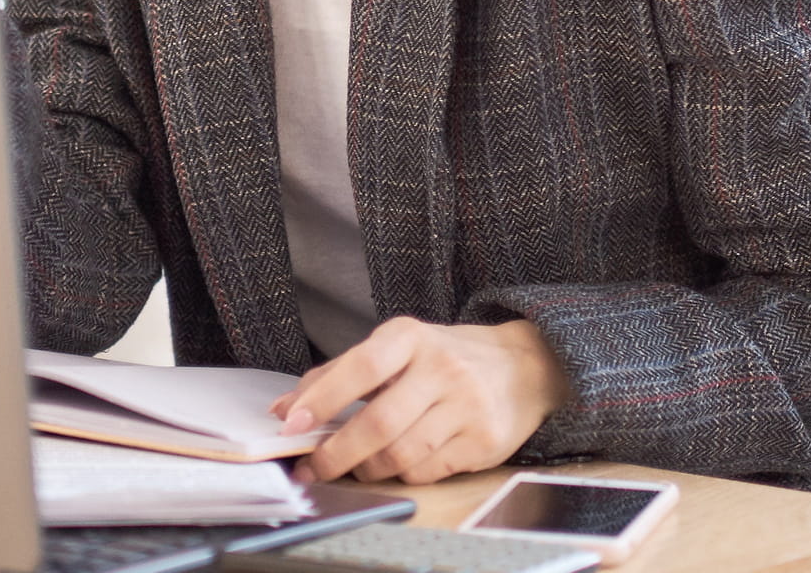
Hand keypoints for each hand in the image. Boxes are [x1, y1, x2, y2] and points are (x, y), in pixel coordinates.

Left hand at [273, 317, 567, 485]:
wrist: (524, 366)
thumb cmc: (445, 358)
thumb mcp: (396, 349)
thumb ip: (339, 374)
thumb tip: (285, 408)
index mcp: (411, 337)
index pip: (361, 367)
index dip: (323, 398)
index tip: (292, 423)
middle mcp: (442, 368)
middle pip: (378, 423)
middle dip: (336, 453)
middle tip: (313, 467)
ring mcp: (467, 406)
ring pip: (401, 454)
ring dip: (367, 469)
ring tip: (357, 466)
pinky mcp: (484, 440)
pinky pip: (427, 470)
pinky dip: (402, 474)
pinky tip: (396, 465)